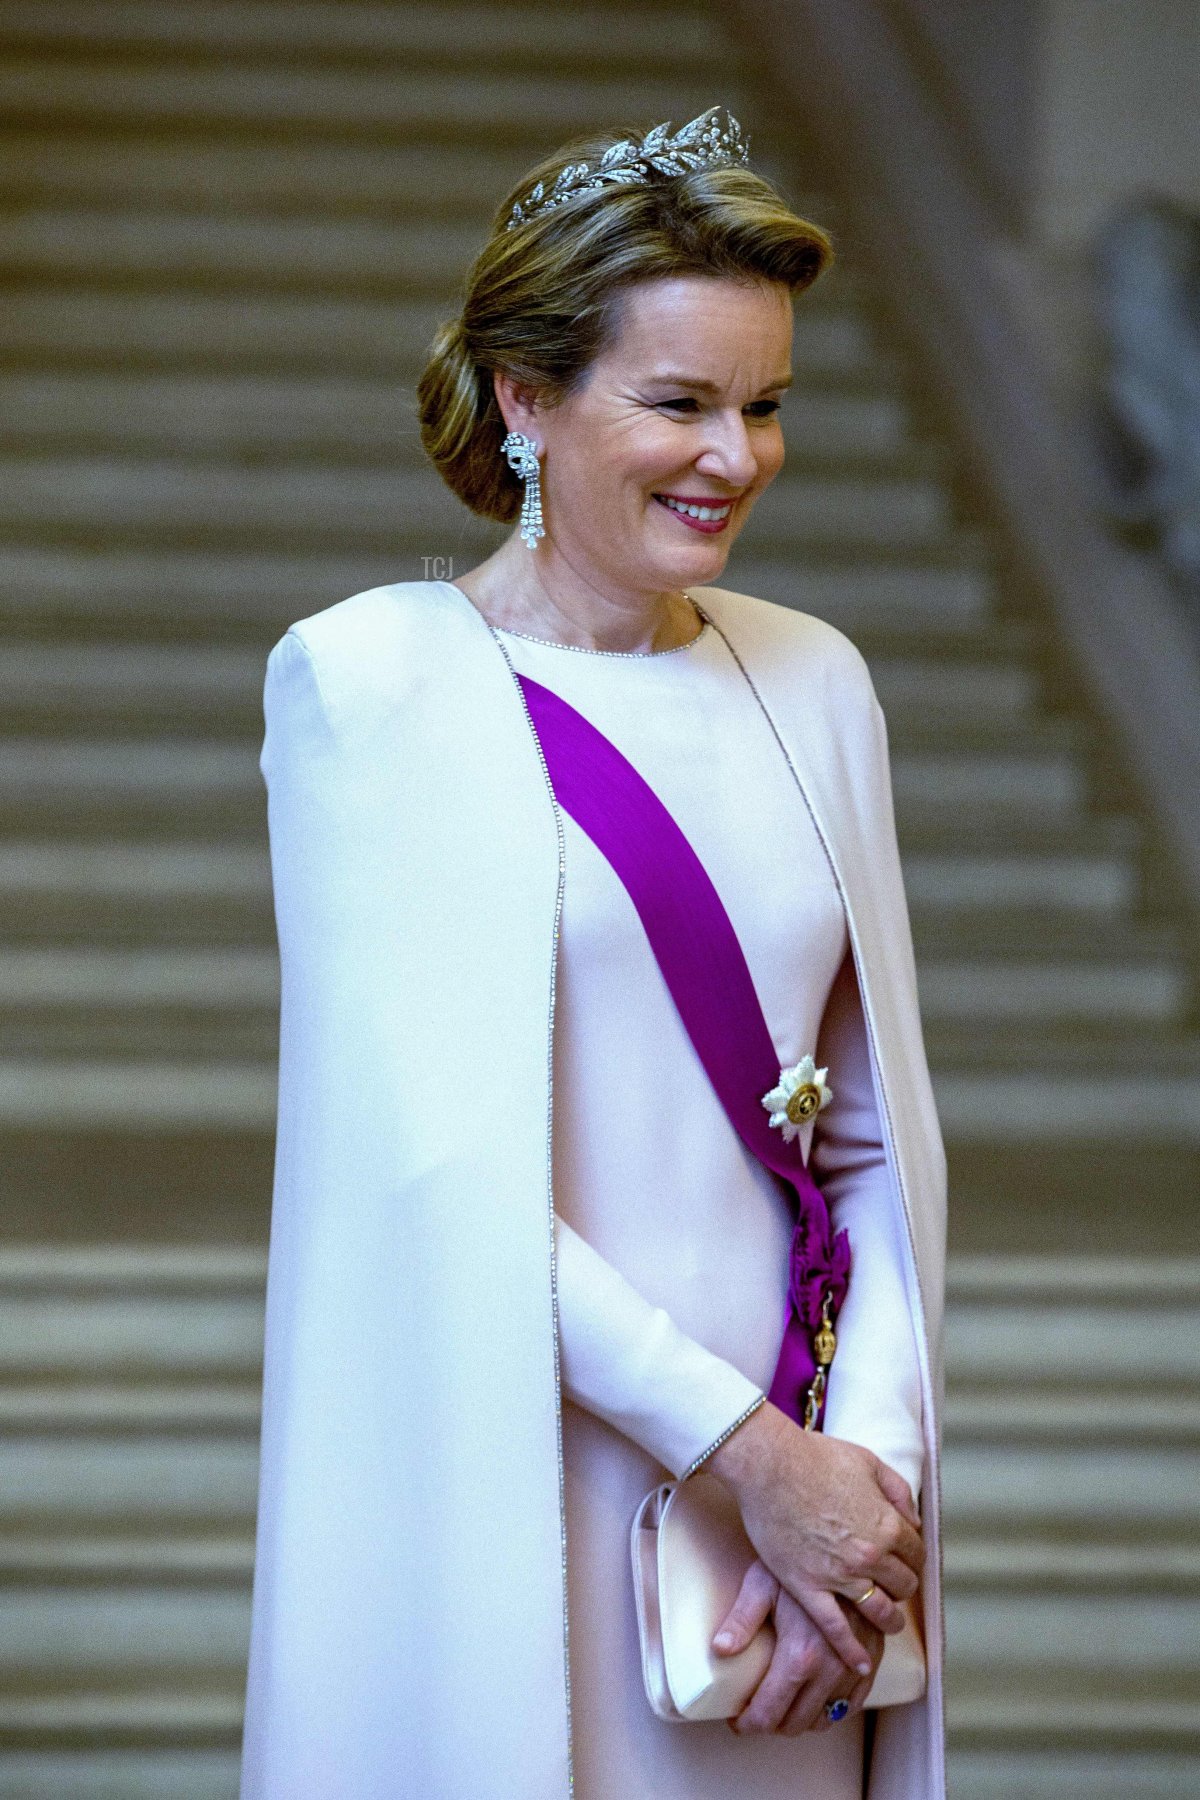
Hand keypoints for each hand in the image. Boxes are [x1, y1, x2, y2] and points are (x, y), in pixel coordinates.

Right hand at [705, 1401, 922, 1672]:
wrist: (769, 1465)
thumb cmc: (815, 1456)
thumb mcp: (868, 1461)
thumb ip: (897, 1491)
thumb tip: (913, 1519)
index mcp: (888, 1524)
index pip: (916, 1554)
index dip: (911, 1557)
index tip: (903, 1560)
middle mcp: (870, 1555)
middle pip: (902, 1586)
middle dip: (902, 1587)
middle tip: (893, 1587)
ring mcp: (839, 1575)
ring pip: (878, 1611)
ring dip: (888, 1621)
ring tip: (888, 1623)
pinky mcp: (808, 1587)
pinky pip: (836, 1629)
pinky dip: (851, 1650)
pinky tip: (861, 1662)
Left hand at [712, 1558, 883, 1734]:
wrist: (848, 1546)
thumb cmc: (800, 1560)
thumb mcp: (763, 1582)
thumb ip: (741, 1619)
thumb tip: (719, 1649)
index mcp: (800, 1655)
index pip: (769, 1712)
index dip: (748, 1723)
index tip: (736, 1720)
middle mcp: (830, 1670)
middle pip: (795, 1723)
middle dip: (771, 1723)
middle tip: (755, 1710)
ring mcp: (854, 1668)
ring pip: (824, 1719)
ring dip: (800, 1719)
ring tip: (781, 1704)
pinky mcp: (872, 1660)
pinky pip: (851, 1705)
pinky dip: (830, 1709)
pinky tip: (813, 1698)